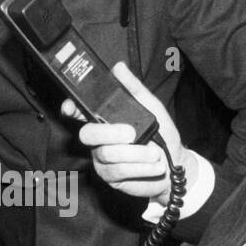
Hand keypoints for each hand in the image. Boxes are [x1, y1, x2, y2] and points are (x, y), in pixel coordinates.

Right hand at [67, 61, 196, 206]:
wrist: (175, 166)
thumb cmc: (162, 136)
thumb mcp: (151, 107)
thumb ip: (134, 89)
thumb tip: (118, 67)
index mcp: (106, 120)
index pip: (80, 112)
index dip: (71, 109)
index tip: (70, 108)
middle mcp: (100, 139)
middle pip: (88, 134)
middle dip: (111, 133)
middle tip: (133, 134)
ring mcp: (102, 159)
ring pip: (107, 154)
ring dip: (136, 154)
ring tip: (155, 154)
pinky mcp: (110, 177)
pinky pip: (119, 170)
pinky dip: (141, 167)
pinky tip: (154, 166)